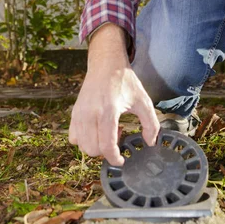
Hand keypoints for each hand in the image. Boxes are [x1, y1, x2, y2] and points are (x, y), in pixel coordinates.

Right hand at [68, 26, 159, 165]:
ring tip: (108, 131)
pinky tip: (96, 129)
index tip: (122, 160)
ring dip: (96, 146)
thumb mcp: (143, 99)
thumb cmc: (125, 81)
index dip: (114, 158)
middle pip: (92, 149)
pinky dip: (84, 140)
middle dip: (106, 151)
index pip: (106, 145)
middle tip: (119, 136)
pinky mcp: (74, 112)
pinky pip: (73, 137)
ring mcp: (79, 113)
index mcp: (108, 110)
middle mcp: (90, 113)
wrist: (106, 63)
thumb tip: (150, 142)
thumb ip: (151, 123)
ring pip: (82, 145)